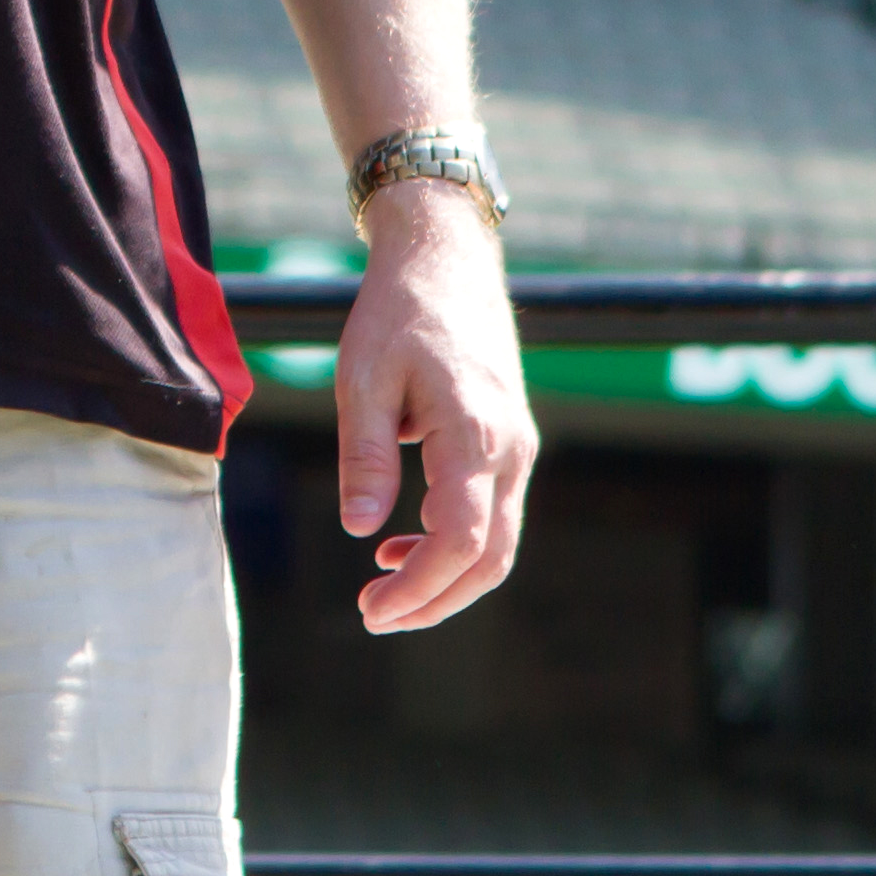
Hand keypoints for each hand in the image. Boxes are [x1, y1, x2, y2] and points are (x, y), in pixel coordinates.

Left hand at [338, 178, 534, 631]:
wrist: (446, 260)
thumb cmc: (397, 312)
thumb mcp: (361, 378)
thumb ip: (364, 456)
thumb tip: (359, 527)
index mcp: (474, 433)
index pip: (460, 539)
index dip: (420, 587)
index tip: (372, 609)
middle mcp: (510, 448)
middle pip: (490, 557)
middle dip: (434, 599)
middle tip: (373, 615)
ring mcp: (517, 447)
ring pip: (498, 542)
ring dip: (444, 578)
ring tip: (381, 589)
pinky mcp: (509, 443)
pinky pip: (492, 514)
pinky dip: (453, 544)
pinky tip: (399, 543)